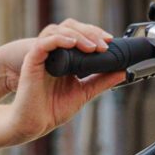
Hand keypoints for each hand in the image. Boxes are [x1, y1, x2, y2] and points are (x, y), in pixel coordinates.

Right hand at [5, 21, 124, 143]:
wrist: (35, 124)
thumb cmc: (53, 109)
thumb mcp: (84, 92)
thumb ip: (102, 81)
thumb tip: (123, 71)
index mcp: (66, 59)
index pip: (81, 37)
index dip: (95, 35)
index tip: (110, 42)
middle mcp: (54, 54)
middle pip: (72, 30)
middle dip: (90, 33)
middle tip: (104, 45)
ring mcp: (43, 56)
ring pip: (59, 32)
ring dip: (78, 36)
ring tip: (92, 47)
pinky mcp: (32, 61)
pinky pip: (45, 43)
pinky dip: (59, 40)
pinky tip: (72, 44)